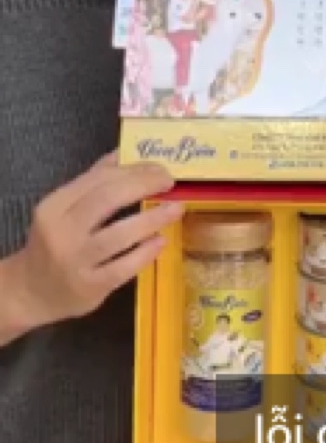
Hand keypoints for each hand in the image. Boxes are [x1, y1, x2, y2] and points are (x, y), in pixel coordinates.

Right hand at [8, 153, 181, 328]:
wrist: (32, 291)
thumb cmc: (55, 241)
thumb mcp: (63, 208)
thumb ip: (93, 180)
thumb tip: (124, 152)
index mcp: (54, 206)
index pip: (98, 179)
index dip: (133, 170)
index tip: (159, 167)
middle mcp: (62, 232)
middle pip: (107, 200)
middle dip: (143, 186)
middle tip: (169, 182)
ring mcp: (76, 262)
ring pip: (119, 234)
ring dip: (152, 219)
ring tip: (176, 209)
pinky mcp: (90, 288)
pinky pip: (123, 267)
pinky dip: (145, 252)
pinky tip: (161, 241)